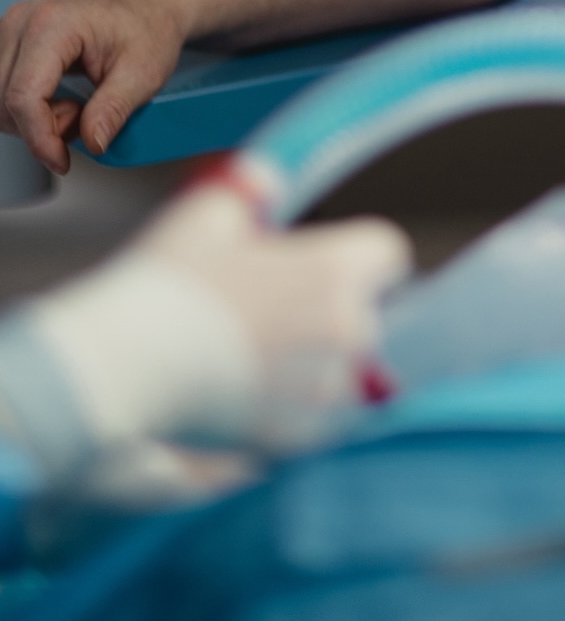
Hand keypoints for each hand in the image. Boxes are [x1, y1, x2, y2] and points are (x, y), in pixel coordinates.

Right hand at [0, 0, 186, 173]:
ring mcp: (10, 28)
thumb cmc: (149, 27)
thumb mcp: (144, 72)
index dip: (39, 138)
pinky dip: (26, 106)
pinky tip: (59, 99)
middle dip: (41, 127)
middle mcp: (20, 21)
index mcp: (51, 25)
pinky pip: (2, 88)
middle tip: (85, 118)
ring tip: (77, 106)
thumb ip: (113, 110)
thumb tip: (92, 144)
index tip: (63, 161)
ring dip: (32, 118)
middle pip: (2, 101)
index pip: (23, 97)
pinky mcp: (10, 39)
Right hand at [23, 182, 412, 469]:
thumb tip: (266, 182)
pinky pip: (310, 420)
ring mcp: (325, 389)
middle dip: (328, 316)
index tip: (322, 267)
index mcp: (339, 268)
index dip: (358, 258)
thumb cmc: (169, 283)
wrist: (122, 368)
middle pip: (363, 317)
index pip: (388, 255)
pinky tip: (239, 397)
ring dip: (311, 369)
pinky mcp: (297, 438)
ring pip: (340, 373)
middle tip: (270, 316)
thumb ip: (250, 189)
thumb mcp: (209, 212)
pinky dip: (287, 413)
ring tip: (249, 361)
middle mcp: (347, 329)